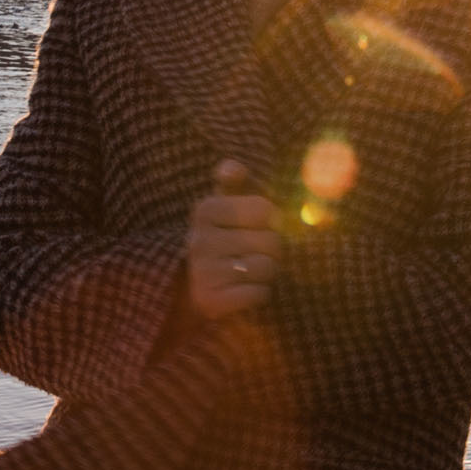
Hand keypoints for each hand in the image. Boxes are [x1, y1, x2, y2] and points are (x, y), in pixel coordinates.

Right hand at [187, 159, 283, 322]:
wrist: (197, 287)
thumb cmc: (225, 238)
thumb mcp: (228, 206)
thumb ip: (236, 181)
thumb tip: (233, 167)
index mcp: (205, 210)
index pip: (265, 209)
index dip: (273, 221)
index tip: (259, 227)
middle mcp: (199, 240)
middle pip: (271, 241)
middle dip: (273, 250)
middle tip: (256, 253)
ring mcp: (203, 272)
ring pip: (266, 268)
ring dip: (268, 273)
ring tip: (250, 272)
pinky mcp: (210, 302)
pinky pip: (259, 293)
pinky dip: (259, 294)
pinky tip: (244, 290)